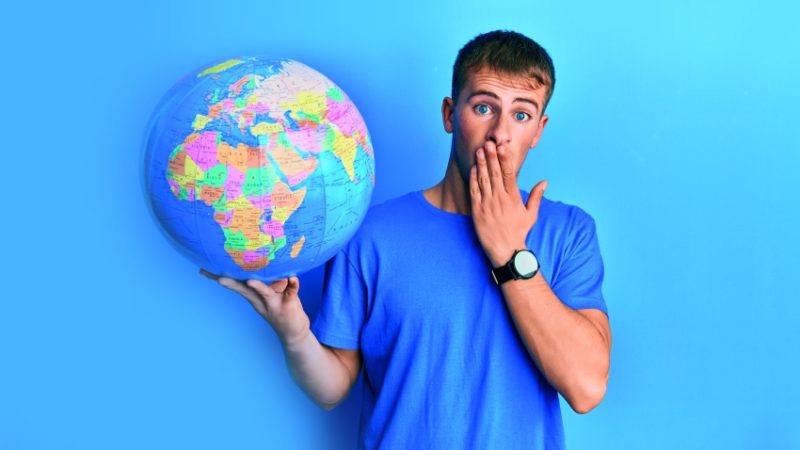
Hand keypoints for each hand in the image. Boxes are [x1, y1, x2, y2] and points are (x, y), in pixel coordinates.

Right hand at [200, 269, 309, 346]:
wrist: (294, 335)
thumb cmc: (280, 308)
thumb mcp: (269, 295)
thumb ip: (263, 282)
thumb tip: (258, 260)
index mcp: (253, 297)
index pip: (236, 285)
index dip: (220, 278)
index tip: (204, 270)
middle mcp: (261, 300)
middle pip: (244, 290)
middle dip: (232, 284)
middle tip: (218, 278)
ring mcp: (274, 304)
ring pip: (265, 293)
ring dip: (258, 287)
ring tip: (250, 281)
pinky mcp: (288, 305)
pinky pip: (291, 292)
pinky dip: (292, 284)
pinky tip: (293, 277)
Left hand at [469, 141, 546, 266]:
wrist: (505, 250)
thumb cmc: (519, 232)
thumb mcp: (531, 214)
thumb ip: (536, 196)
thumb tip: (545, 182)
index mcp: (514, 198)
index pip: (509, 174)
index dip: (505, 159)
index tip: (503, 147)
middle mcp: (500, 199)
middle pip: (495, 173)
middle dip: (492, 157)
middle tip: (489, 142)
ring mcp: (488, 204)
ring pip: (484, 180)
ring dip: (482, 164)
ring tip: (480, 150)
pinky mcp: (477, 211)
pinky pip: (475, 191)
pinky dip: (474, 179)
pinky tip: (474, 168)